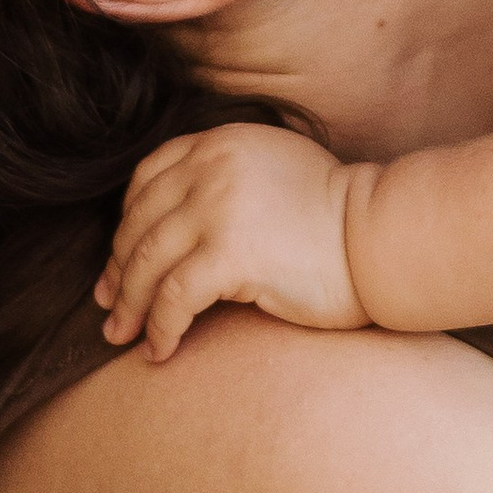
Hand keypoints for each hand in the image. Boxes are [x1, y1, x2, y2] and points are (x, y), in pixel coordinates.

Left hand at [97, 124, 368, 361]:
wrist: (382, 238)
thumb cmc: (337, 217)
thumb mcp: (272, 170)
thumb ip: (226, 178)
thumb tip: (177, 224)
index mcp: (220, 143)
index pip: (148, 179)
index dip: (127, 223)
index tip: (120, 260)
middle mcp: (211, 168)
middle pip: (140, 223)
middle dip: (118, 270)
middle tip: (109, 305)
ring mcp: (218, 209)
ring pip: (147, 263)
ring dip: (129, 305)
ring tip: (122, 335)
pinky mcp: (230, 254)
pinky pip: (174, 298)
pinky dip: (160, 327)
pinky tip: (161, 349)